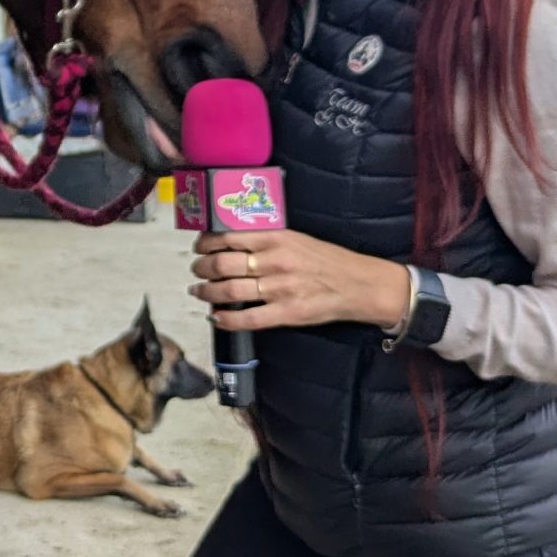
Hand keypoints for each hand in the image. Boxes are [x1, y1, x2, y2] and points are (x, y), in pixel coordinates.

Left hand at [189, 229, 412, 333]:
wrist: (360, 284)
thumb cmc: (328, 261)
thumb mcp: (296, 239)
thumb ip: (266, 240)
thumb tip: (232, 242)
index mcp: (276, 238)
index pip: (228, 237)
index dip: (206, 243)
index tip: (199, 247)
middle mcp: (275, 262)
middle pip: (223, 264)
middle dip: (202, 268)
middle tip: (196, 270)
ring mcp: (280, 289)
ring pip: (230, 291)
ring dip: (207, 292)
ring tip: (199, 291)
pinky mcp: (287, 313)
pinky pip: (248, 318)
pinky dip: (227, 319)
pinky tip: (217, 317)